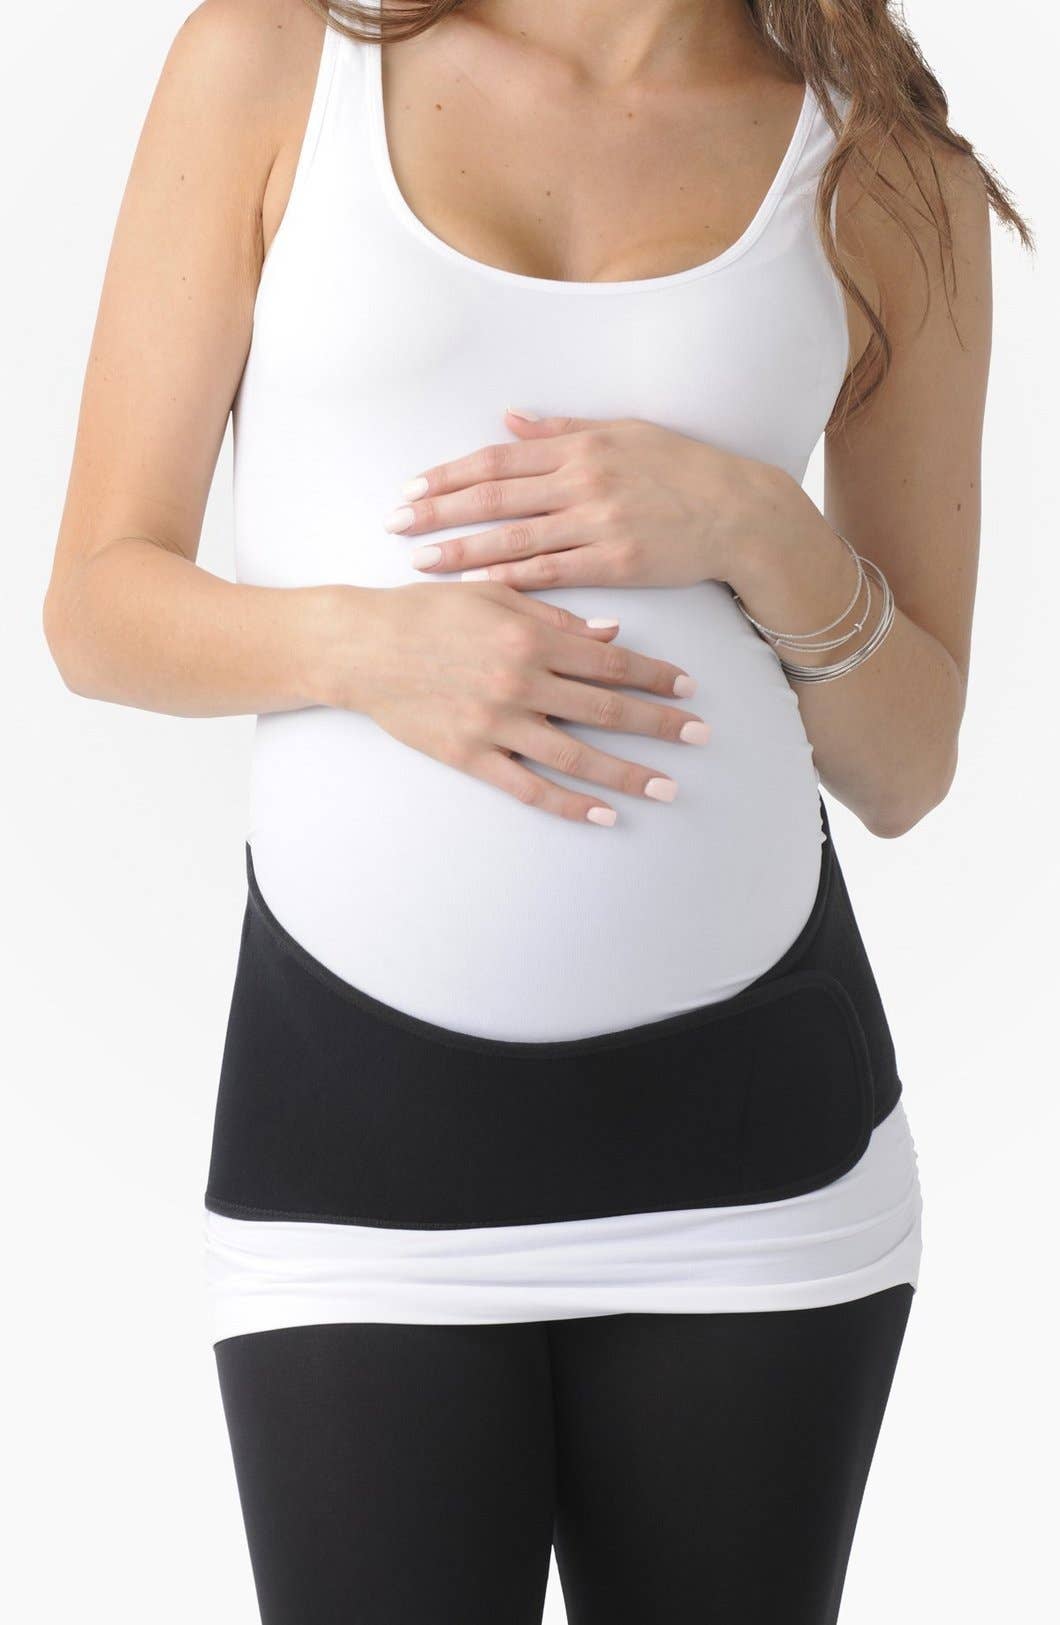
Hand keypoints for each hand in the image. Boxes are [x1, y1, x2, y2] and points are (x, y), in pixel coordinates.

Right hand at [337, 582, 709, 823]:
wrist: (361, 647)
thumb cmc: (425, 612)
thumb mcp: (492, 595)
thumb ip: (555, 616)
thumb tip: (612, 633)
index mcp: (530, 635)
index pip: (610, 660)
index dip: (655, 675)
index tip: (690, 687)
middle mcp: (520, 681)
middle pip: (607, 708)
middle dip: (660, 724)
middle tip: (701, 737)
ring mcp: (496, 723)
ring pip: (577, 755)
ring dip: (628, 773)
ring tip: (668, 787)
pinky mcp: (470, 755)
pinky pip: (529, 786)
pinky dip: (570, 803)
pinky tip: (604, 814)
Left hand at [384, 410, 767, 590]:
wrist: (739, 511)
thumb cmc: (682, 470)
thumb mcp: (623, 431)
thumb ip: (561, 429)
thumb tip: (508, 418)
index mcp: (580, 446)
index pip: (498, 459)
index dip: (449, 475)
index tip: (410, 488)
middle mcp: (583, 480)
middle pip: (494, 496)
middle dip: (437, 511)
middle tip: (394, 524)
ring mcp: (598, 522)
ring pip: (514, 538)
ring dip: (462, 551)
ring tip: (420, 561)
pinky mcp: (617, 563)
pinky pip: (551, 574)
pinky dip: (510, 582)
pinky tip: (477, 591)